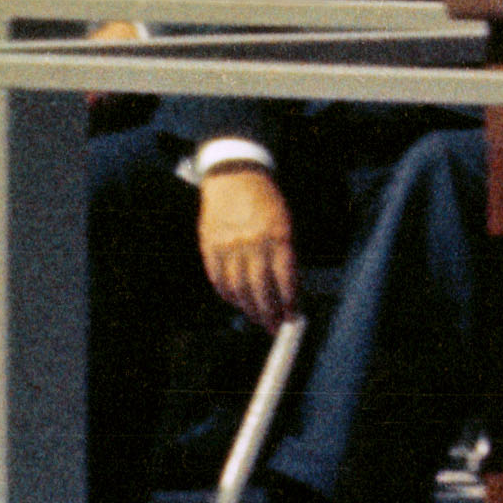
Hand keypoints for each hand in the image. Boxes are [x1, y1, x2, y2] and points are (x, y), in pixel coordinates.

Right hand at [198, 165, 300, 331]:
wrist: (236, 176)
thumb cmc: (266, 202)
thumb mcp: (286, 222)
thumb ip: (286, 254)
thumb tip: (289, 290)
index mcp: (277, 235)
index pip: (285, 278)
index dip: (289, 302)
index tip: (292, 317)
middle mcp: (253, 243)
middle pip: (260, 289)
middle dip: (269, 313)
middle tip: (274, 326)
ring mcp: (228, 246)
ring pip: (238, 289)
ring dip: (248, 309)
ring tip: (258, 318)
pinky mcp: (210, 247)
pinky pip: (218, 280)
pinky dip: (228, 296)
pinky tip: (237, 302)